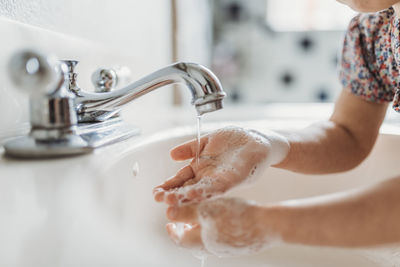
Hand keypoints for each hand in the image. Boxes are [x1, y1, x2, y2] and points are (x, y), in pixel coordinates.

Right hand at [153, 126, 288, 204]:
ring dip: (187, 196)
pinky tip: (195, 193)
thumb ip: (190, 148)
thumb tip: (171, 154)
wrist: (257, 139)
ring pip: (201, 191)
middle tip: (159, 199)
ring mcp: (221, 180)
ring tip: (173, 200)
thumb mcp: (206, 142)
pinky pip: (219, 186)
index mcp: (200, 168)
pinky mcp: (235, 179)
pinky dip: (207, 191)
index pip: (181, 179)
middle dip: (174, 194)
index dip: (168, 185)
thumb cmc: (234, 140)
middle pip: (188, 188)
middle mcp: (208, 177)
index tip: (155, 192)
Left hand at [165, 198, 280, 256]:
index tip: (169, 225)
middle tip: (185, 221)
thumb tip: (168, 213)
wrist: (267, 226)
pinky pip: (222, 238)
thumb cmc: (236, 217)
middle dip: (187, 230)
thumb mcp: (206, 210)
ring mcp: (228, 248)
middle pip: (194, 241)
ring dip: (202, 229)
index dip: (173, 231)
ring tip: (203, 217)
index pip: (181, 239)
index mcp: (202, 241)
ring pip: (208, 239)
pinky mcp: (240, 244)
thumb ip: (186, 212)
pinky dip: (216, 229)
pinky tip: (223, 218)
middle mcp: (214, 248)